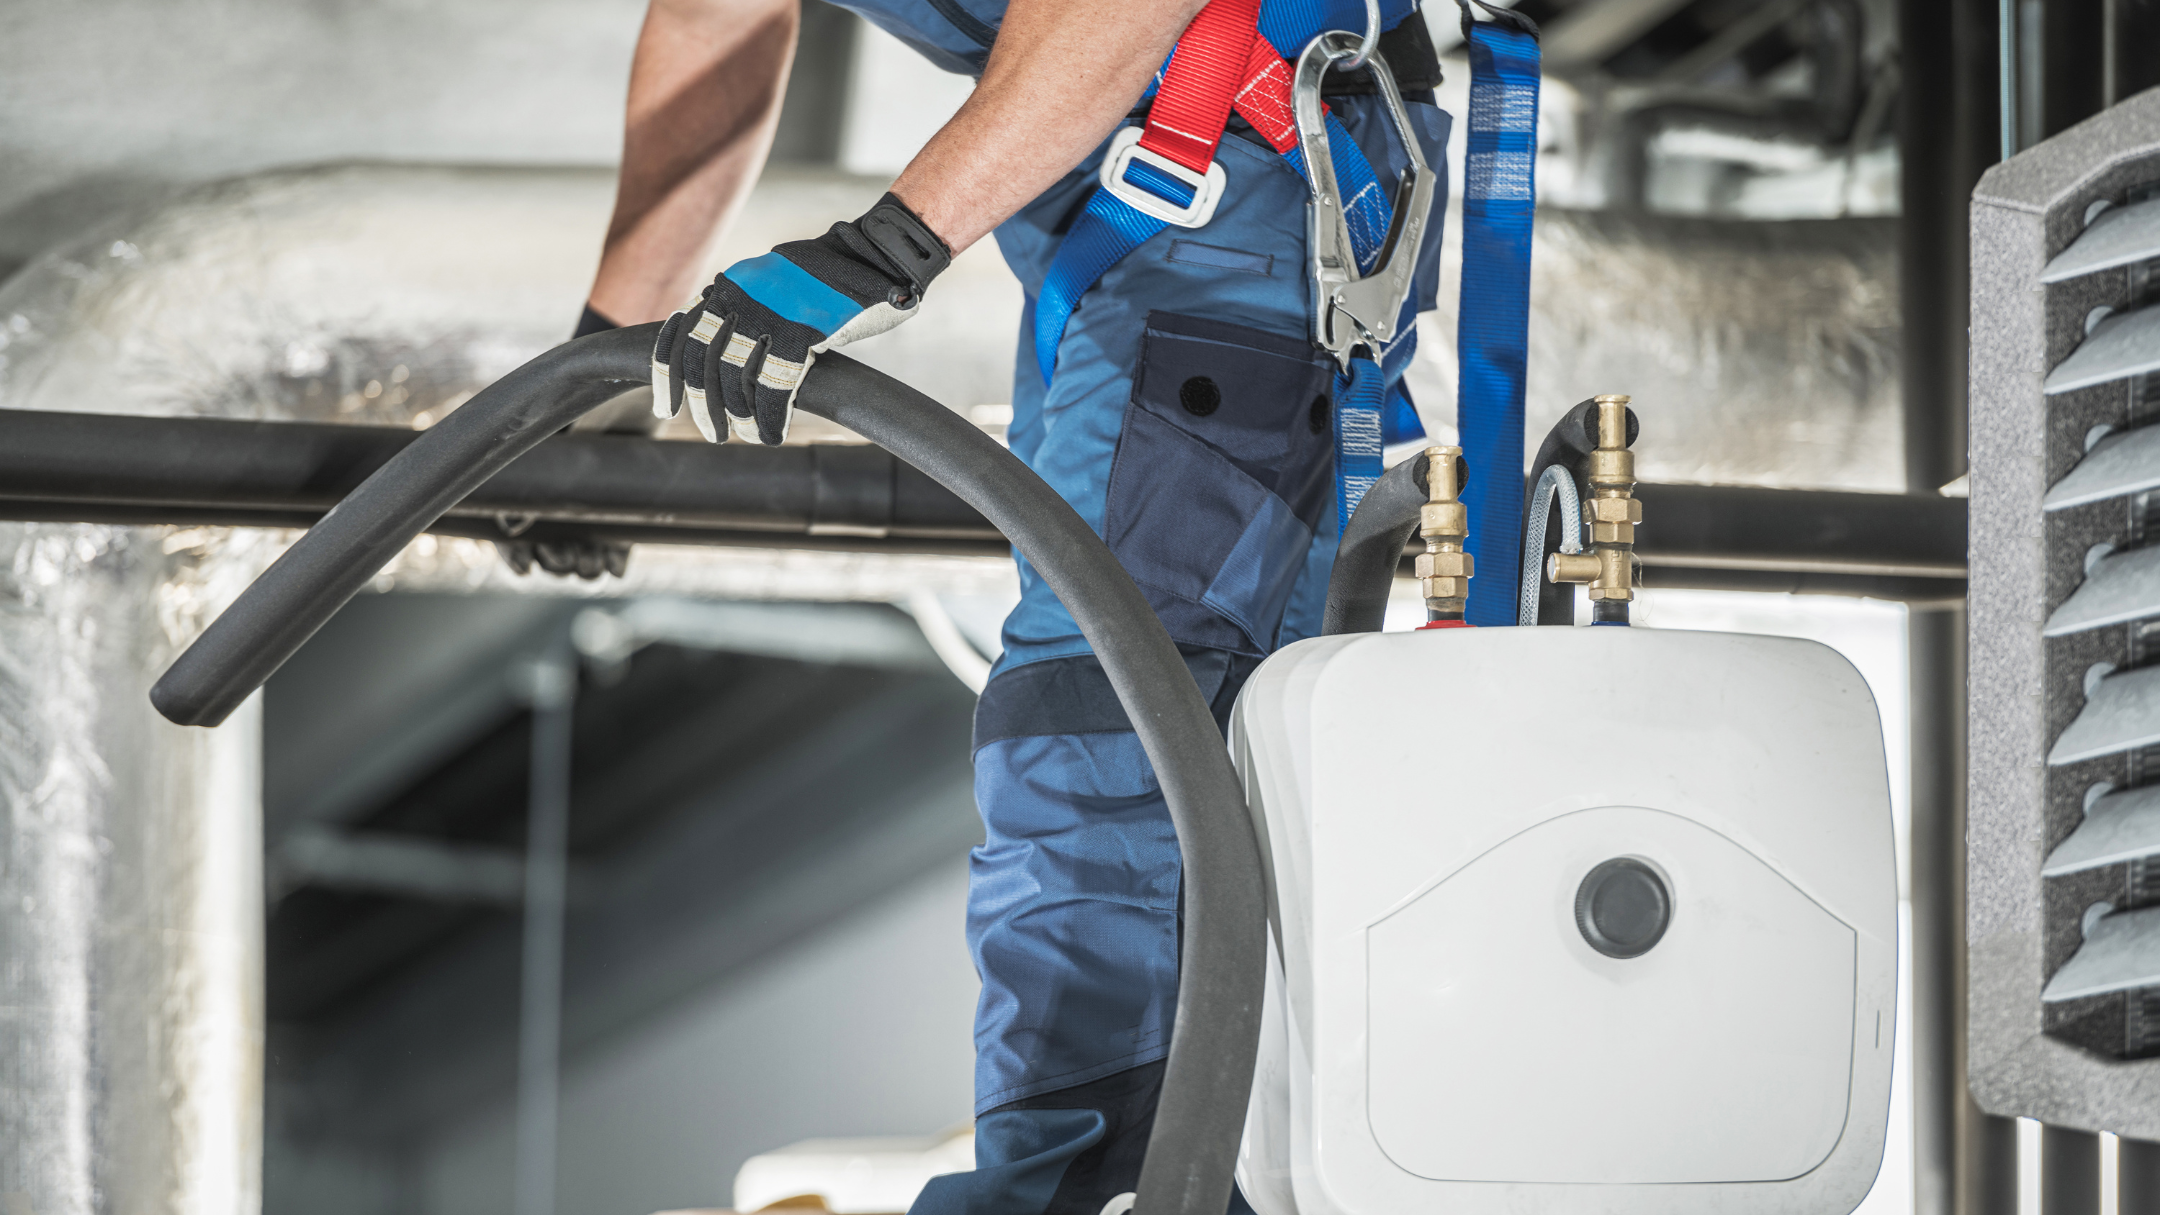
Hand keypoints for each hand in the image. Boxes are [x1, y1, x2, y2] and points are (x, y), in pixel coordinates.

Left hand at [652, 193, 950, 444]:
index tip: (666, 406)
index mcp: (731, 285)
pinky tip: (771, 433)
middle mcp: (742, 296)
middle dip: (701, 404)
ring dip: (735, 415)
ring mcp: (771, 312)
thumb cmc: (828, 277)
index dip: (668, 374)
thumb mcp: (772, 282)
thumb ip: (743, 306)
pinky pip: (774, 384)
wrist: (875, 256)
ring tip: (740, 436)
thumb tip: (718, 344)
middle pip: (701, 360)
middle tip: (711, 432)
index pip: (681, 332)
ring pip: (734, 376)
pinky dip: (769, 416)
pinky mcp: (803, 331)